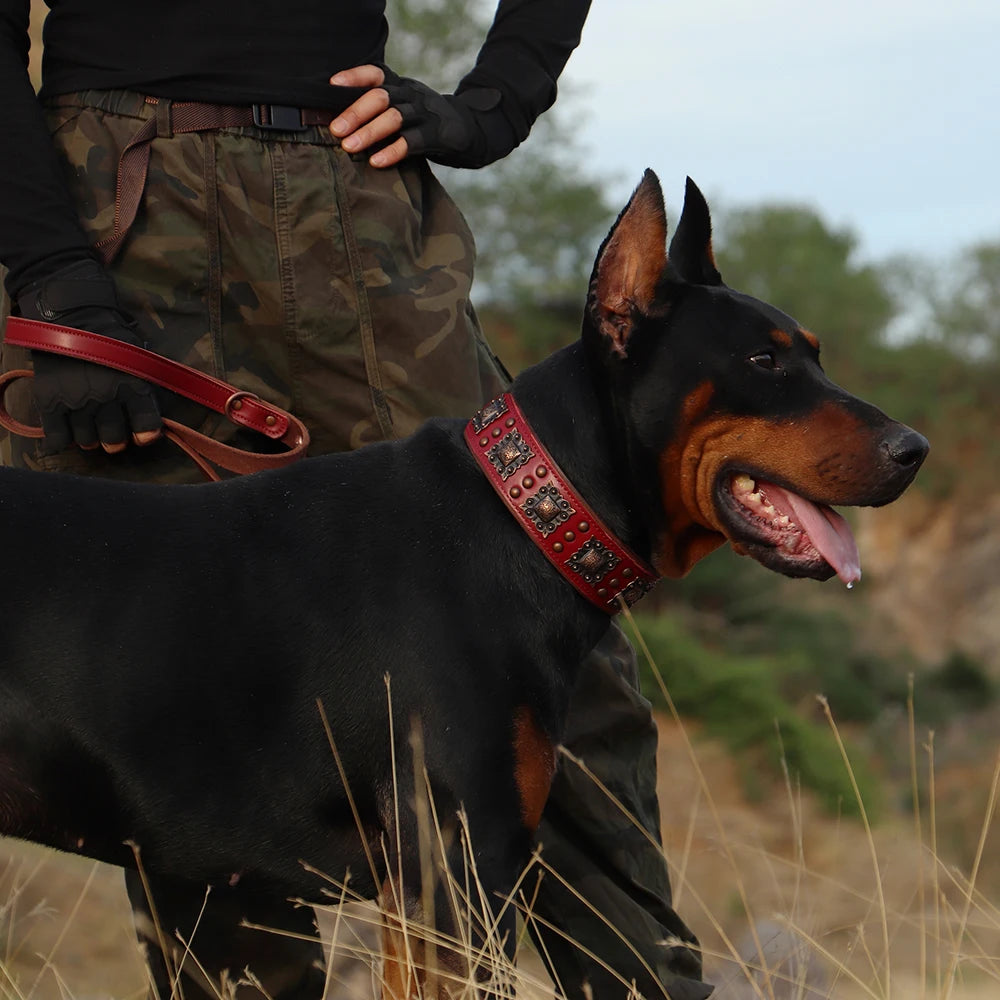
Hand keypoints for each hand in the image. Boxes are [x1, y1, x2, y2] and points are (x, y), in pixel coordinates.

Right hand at [16, 260, 161, 454]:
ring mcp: (77, 402)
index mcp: (133, 387)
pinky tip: (67, 431)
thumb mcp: (140, 357)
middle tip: (111, 431)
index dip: (145, 434)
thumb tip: (156, 414)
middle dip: (114, 440)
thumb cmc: (112, 335)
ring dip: (89, 437)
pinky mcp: (50, 402)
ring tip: (88, 425)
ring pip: (87, 441)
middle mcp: (107, 399)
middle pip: (114, 440)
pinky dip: (63, 440)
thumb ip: (147, 385)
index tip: (141, 435)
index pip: (147, 428)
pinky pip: (58, 438)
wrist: (71, 315)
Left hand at [329, 65, 502, 168]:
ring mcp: (425, 114)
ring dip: (369, 132)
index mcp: (401, 86)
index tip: (333, 85)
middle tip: (336, 129)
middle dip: (356, 112)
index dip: (354, 76)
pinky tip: (377, 162)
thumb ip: (380, 110)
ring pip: (394, 118)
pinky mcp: (437, 135)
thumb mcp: (405, 107)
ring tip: (350, 147)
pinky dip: (393, 151)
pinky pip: (412, 142)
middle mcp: (411, 95)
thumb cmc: (425, 123)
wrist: (469, 131)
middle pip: (380, 97)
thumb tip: (340, 122)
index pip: (376, 74)